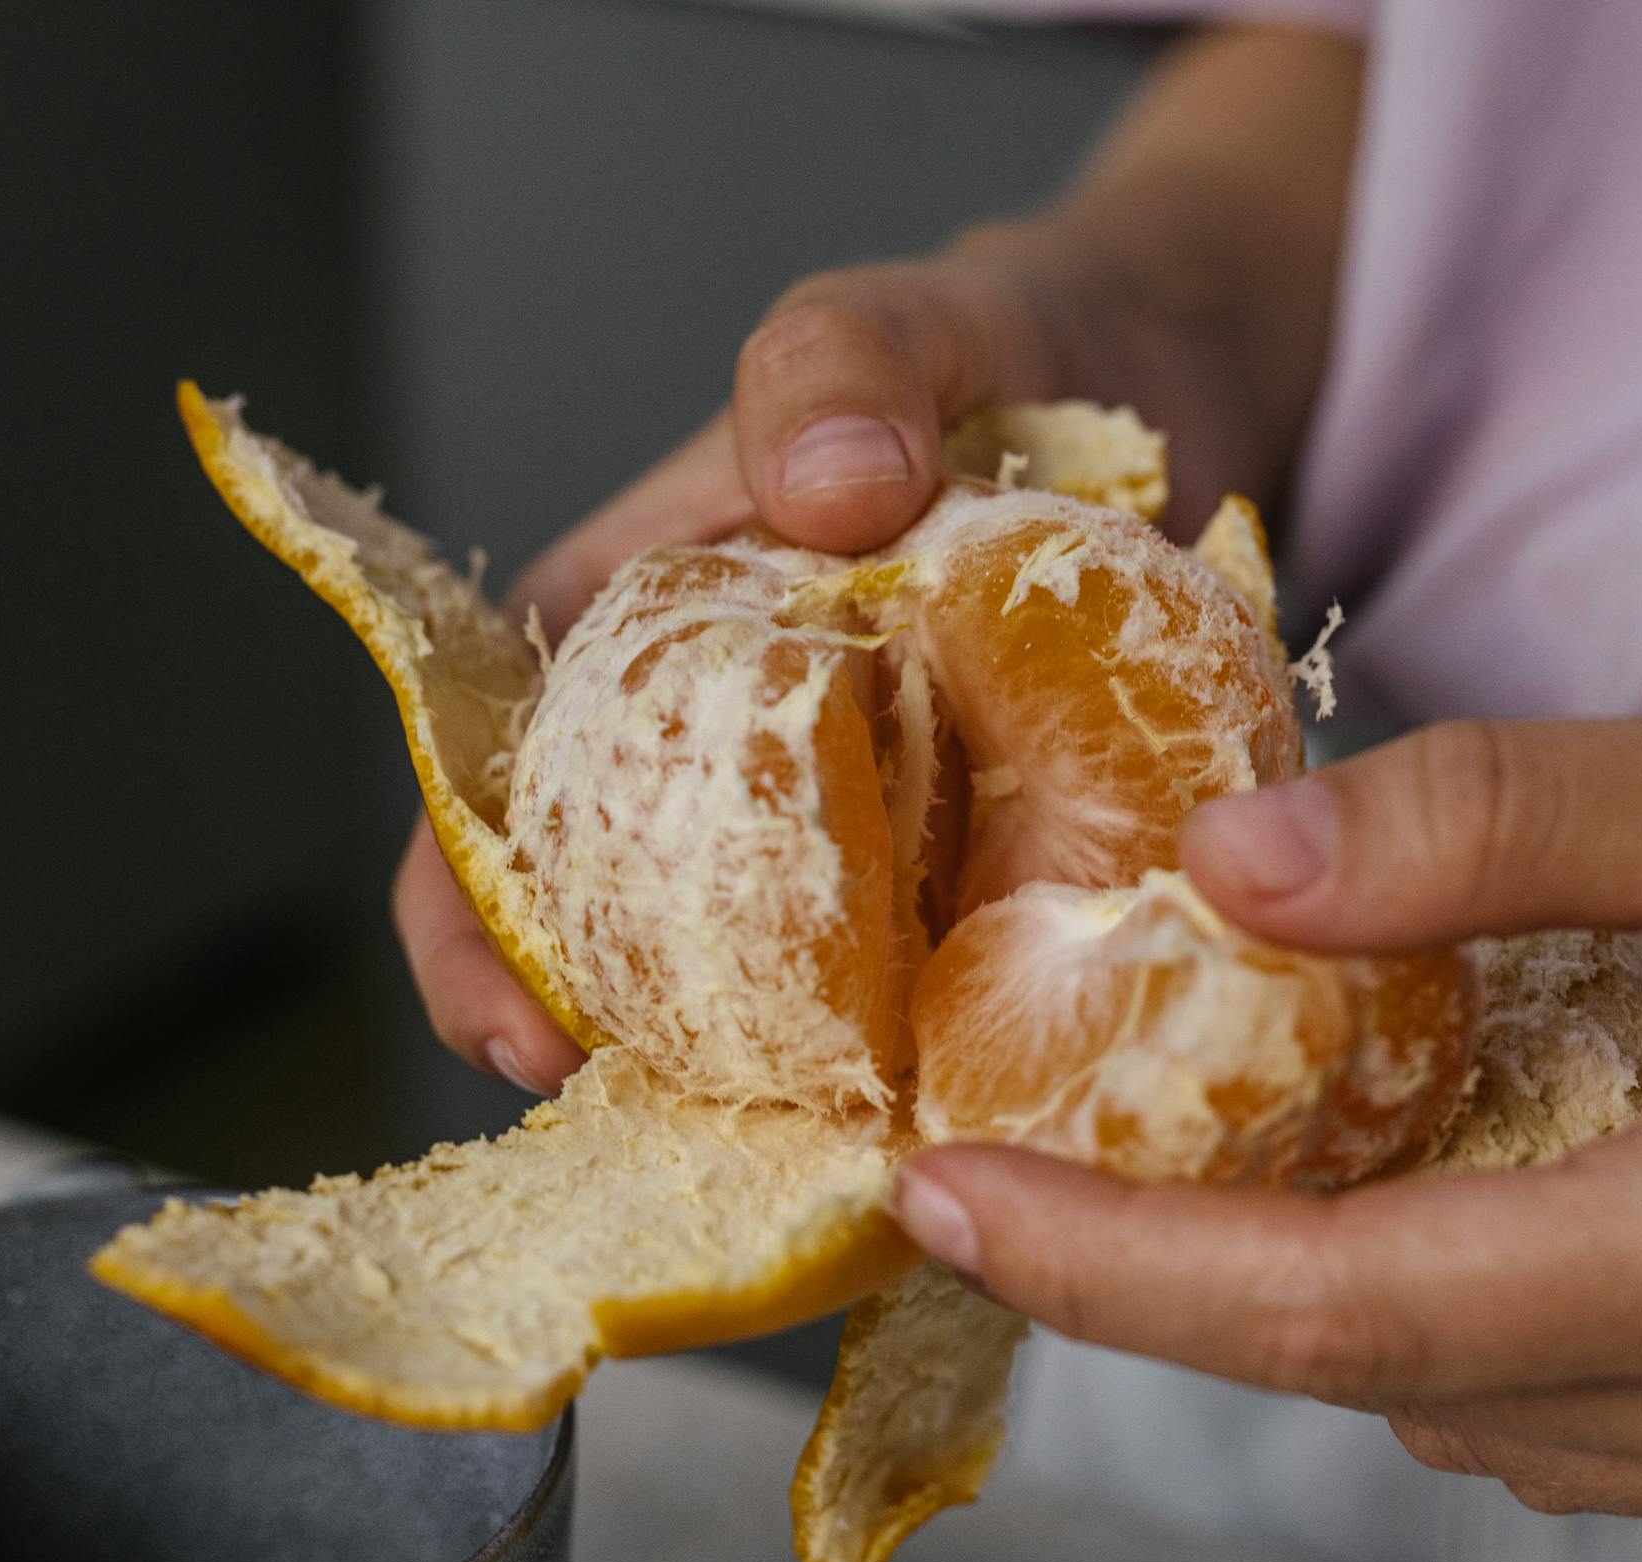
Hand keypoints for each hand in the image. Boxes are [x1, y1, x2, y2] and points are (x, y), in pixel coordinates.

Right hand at [394, 247, 1092, 1092]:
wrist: (1169, 395)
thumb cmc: (993, 354)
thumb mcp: (902, 321)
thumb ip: (838, 359)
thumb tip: (818, 491)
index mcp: (629, 649)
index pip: (485, 812)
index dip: (472, 939)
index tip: (531, 1038)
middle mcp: (719, 772)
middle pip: (616, 955)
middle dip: (637, 1068)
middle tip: (713, 1143)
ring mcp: (856, 844)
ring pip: (776, 1011)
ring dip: (786, 1097)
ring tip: (846, 1160)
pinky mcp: (982, 881)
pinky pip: (942, 996)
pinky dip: (944, 1059)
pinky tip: (980, 1110)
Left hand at [891, 683, 1641, 1542]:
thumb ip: (1494, 823)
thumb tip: (1225, 873)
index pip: (1349, 1308)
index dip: (1114, 1267)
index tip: (939, 1199)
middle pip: (1383, 1371)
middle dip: (1183, 1270)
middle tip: (1023, 1148)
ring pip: (1462, 1406)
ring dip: (1328, 1279)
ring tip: (1228, 1132)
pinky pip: (1560, 1407)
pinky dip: (1453, 1300)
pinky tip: (1433, 1174)